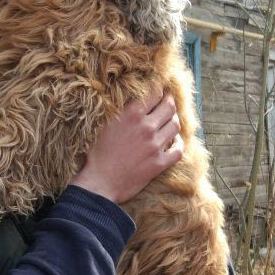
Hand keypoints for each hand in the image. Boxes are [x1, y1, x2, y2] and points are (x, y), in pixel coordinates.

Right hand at [71, 90, 182, 204]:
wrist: (99, 183)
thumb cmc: (96, 154)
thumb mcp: (103, 125)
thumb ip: (119, 111)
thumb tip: (130, 100)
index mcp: (131, 114)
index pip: (154, 93)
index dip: (158, 91)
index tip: (158, 92)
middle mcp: (146, 127)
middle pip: (169, 107)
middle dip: (169, 102)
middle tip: (167, 103)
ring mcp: (155, 146)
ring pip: (175, 126)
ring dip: (174, 121)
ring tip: (170, 121)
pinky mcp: (159, 163)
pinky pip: (178, 150)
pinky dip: (178, 144)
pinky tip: (174, 142)